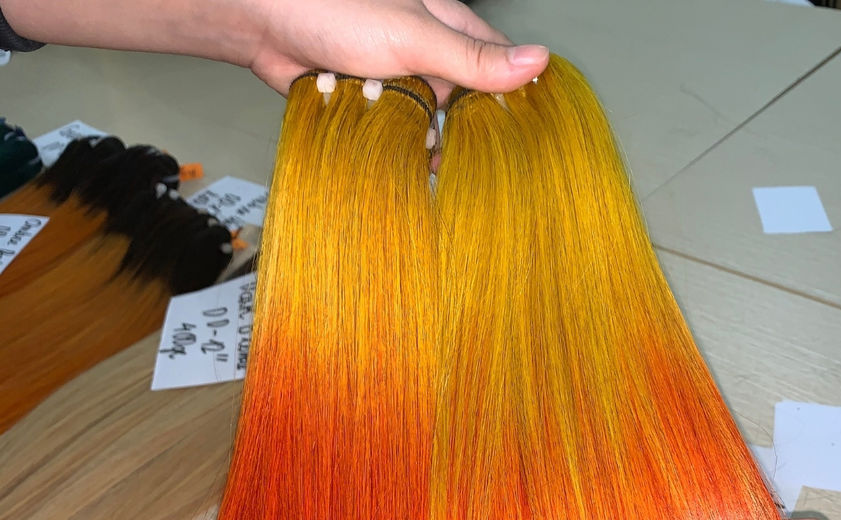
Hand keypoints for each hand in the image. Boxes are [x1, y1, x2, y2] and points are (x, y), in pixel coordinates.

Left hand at [3, 0, 547, 100]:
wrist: (263, 22)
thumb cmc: (333, 8)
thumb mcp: (414, 37)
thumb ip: (472, 59)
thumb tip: (538, 63)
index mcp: (449, 28)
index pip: (497, 69)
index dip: (507, 103)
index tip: (514, 142)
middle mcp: (426, 55)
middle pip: (459, 108)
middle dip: (449, 130)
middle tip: (439, 143)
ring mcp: (397, 81)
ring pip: (424, 127)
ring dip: (411, 137)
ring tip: (393, 128)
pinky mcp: (369, 103)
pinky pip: (390, 134)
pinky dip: (384, 140)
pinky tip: (376, 137)